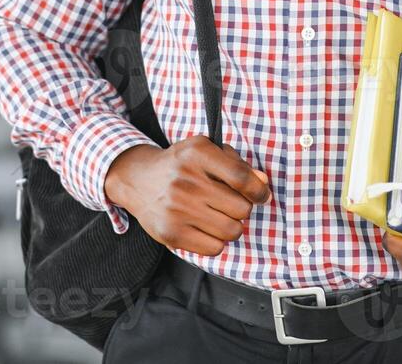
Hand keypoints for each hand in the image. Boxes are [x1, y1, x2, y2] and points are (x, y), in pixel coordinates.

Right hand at [104, 136, 270, 256]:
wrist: (139, 180)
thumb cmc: (180, 165)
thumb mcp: (206, 153)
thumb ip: (236, 165)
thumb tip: (262, 183)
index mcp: (197, 153)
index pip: (241, 177)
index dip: (259, 190)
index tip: (261, 195)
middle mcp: (186, 180)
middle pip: (241, 208)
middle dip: (241, 208)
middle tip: (228, 203)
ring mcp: (177, 208)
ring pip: (231, 231)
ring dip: (231, 226)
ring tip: (218, 216)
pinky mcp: (171, 233)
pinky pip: (214, 248)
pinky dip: (216, 241)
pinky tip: (205, 228)